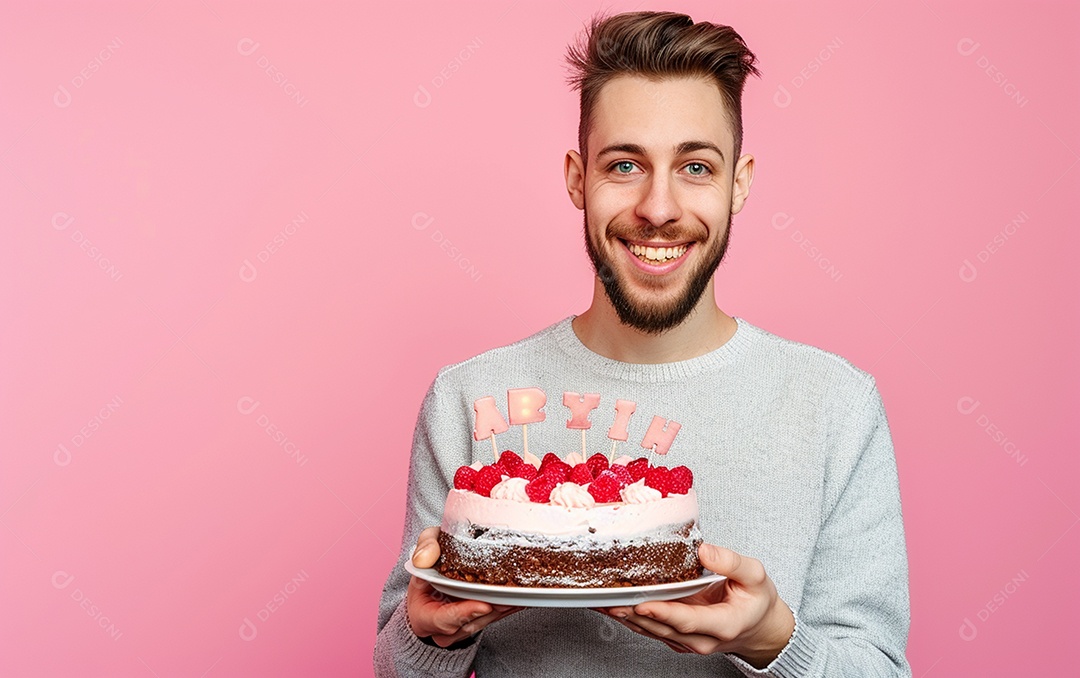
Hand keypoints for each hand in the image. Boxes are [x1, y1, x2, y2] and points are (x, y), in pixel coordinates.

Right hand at [407, 527, 521, 646]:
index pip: (444, 619)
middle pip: (471, 622)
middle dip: (492, 608)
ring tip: (520, 594)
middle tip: (510, 597)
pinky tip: (521, 597)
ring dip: (504, 608)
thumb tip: (425, 559)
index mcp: (423, 616)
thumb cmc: (428, 568)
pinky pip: (494, 619)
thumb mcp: (423, 551)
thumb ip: (425, 550)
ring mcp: (461, 631)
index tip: (484, 605)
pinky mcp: (477, 626)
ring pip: (486, 621)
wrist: (431, 584)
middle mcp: (443, 629)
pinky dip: (507, 607)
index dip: (464, 612)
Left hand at [598, 543, 794, 667]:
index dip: (662, 612)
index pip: (687, 620)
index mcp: (723, 624)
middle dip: (632, 613)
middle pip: (661, 627)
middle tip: (607, 599)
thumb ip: (732, 562)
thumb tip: (705, 550)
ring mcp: (688, 642)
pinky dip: (630, 617)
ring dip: (624, 617)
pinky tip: (612, 605)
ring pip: (651, 631)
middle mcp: (702, 639)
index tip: (642, 603)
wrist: (760, 629)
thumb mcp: (756, 576)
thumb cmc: (757, 601)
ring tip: (600, 600)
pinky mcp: (677, 638)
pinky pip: (650, 629)